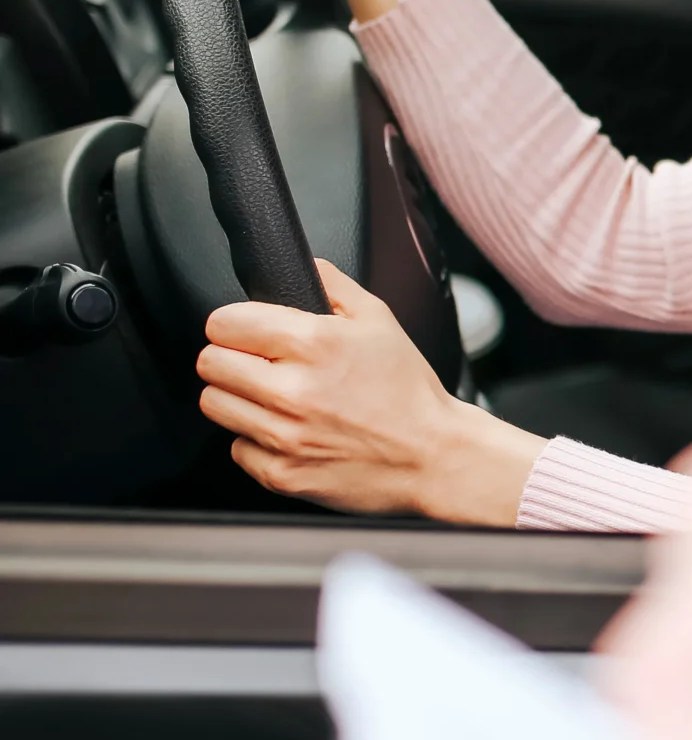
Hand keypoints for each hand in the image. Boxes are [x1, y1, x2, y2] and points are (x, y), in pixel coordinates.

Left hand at [196, 259, 544, 522]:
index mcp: (315, 343)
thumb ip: (333, 285)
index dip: (235, 323)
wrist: (434, 456)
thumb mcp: (381, 321)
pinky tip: (291, 432)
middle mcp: (293, 390)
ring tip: (275, 399)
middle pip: (210, 363)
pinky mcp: (281, 473)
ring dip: (239, 398)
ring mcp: (284, 435)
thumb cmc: (409, 392)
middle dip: (232, 358)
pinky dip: (257, 441)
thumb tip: (302, 266)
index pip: (223, 322)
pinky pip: (237, 448)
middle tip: (261, 365)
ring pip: (215, 404)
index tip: (249, 332)